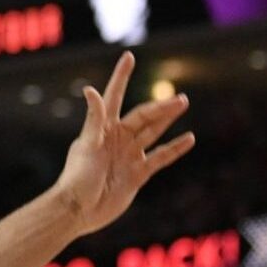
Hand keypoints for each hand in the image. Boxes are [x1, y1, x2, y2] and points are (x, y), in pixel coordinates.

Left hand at [52, 52, 194, 236]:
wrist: (79, 211)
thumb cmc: (77, 177)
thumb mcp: (87, 145)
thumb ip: (93, 118)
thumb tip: (90, 89)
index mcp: (102, 127)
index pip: (114, 96)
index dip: (121, 77)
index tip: (128, 56)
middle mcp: (116, 138)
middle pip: (143, 116)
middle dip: (160, 106)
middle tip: (180, 97)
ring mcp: (128, 155)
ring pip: (152, 132)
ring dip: (167, 119)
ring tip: (183, 103)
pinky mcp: (137, 174)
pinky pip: (160, 158)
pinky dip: (174, 148)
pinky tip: (189, 138)